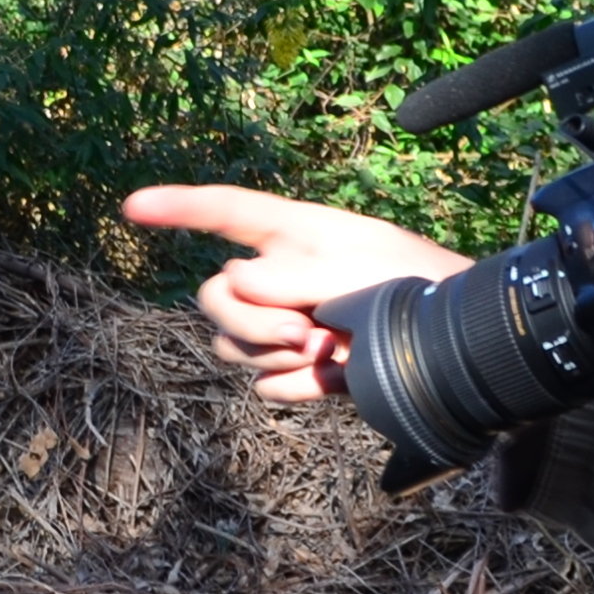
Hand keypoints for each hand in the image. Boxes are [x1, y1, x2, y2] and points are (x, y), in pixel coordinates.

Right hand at [117, 185, 474, 402]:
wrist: (460, 348)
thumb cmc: (419, 287)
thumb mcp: (361, 270)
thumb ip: (296, 274)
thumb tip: (236, 280)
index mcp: (295, 234)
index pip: (226, 212)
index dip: (178, 207)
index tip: (134, 206)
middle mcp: (280, 278)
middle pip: (214, 295)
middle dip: (247, 319)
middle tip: (303, 334)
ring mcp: (285, 327)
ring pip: (231, 345)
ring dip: (272, 354)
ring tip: (329, 352)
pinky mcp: (300, 372)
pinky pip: (264, 386)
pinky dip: (293, 387)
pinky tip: (333, 380)